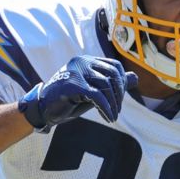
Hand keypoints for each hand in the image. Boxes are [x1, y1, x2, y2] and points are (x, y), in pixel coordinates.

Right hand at [18, 56, 135, 131]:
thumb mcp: (94, 91)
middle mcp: (82, 62)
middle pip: (112, 75)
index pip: (114, 66)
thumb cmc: (69, 100)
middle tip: (117, 111)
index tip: (119, 100)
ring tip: (112, 116)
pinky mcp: (73, 84)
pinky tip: (108, 118)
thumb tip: (135, 78)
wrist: (43, 109)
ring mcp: (76, 71)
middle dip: (119, 95)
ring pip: (106, 85)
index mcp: (86, 60)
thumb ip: (112, 84)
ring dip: (113, 104)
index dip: (122, 83)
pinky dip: (106, 108)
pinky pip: (97, 96)